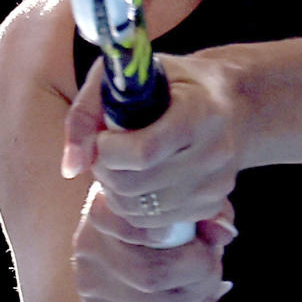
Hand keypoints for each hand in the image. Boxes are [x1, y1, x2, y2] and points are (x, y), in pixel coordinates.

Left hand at [62, 52, 243, 232]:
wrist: (229, 103)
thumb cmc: (170, 83)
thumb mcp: (127, 77)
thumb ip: (87, 113)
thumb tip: (71, 167)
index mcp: (200, 111)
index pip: (144, 152)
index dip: (109, 151)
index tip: (103, 138)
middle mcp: (215, 151)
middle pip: (138, 187)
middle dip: (107, 173)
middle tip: (105, 154)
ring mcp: (216, 183)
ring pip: (142, 212)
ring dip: (117, 194)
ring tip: (120, 168)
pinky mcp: (212, 205)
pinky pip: (156, 224)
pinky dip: (135, 209)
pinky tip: (139, 183)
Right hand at [72, 183, 236, 301]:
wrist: (127, 247)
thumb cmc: (164, 216)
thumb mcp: (185, 204)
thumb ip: (208, 211)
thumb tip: (222, 233)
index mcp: (105, 203)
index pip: (129, 224)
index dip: (166, 234)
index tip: (196, 235)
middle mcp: (89, 242)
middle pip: (151, 275)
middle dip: (200, 272)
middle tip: (215, 257)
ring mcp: (89, 281)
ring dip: (201, 293)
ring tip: (212, 274)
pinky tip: (204, 294)